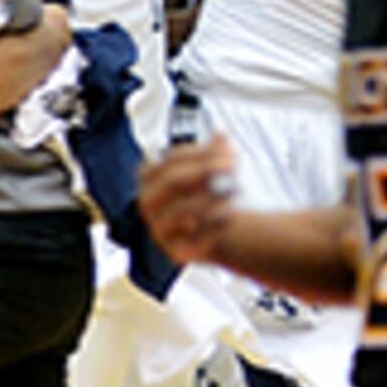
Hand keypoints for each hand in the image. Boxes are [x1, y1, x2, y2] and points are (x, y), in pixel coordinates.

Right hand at [137, 135, 242, 264]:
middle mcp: (148, 203)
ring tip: (238, 189)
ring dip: (212, 198)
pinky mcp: (175, 251)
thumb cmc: (206, 194)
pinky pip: (193, 239)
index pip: (169, 160)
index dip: (200, 153)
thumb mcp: (210, 170)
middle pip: (172, 182)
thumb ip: (214, 153)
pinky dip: (214, 226)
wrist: (214, 233)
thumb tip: (222, 135)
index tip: (228, 149)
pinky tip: (232, 215)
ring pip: (182, 211)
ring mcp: (158, 228)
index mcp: (150, 178)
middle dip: (204, 171)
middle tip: (232, 166)